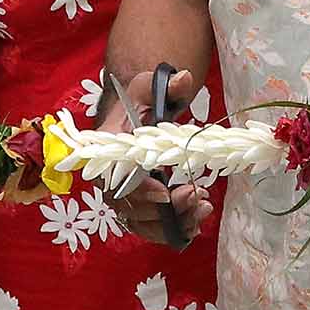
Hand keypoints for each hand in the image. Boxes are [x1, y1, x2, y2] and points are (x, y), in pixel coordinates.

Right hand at [107, 66, 216, 247]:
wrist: (136, 116)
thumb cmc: (139, 103)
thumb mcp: (149, 88)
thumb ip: (165, 85)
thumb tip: (184, 79)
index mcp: (106, 149)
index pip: (113, 177)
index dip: (138, 190)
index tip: (166, 191)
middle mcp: (109, 177)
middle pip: (128, 206)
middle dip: (163, 209)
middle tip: (194, 195)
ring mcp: (123, 195)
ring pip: (141, 223)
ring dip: (172, 223)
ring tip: (202, 208)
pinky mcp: (138, 207)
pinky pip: (151, 228)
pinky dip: (173, 230)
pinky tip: (196, 221)